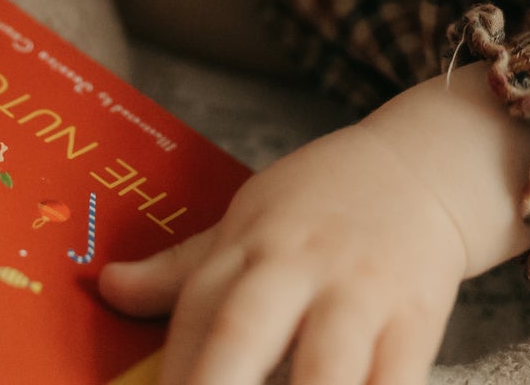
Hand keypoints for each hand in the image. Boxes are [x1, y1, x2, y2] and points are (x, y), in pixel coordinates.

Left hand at [99, 121, 467, 384]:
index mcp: (251, 243)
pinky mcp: (416, 323)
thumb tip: (105, 285)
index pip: (193, 313)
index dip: (168, 375)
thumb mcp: (250, 217)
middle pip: (242, 331)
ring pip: (323, 367)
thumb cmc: (324, 201)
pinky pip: (393, 383)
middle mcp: (299, 266)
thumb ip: (182, 268)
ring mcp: (360, 295)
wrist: (423, 166)